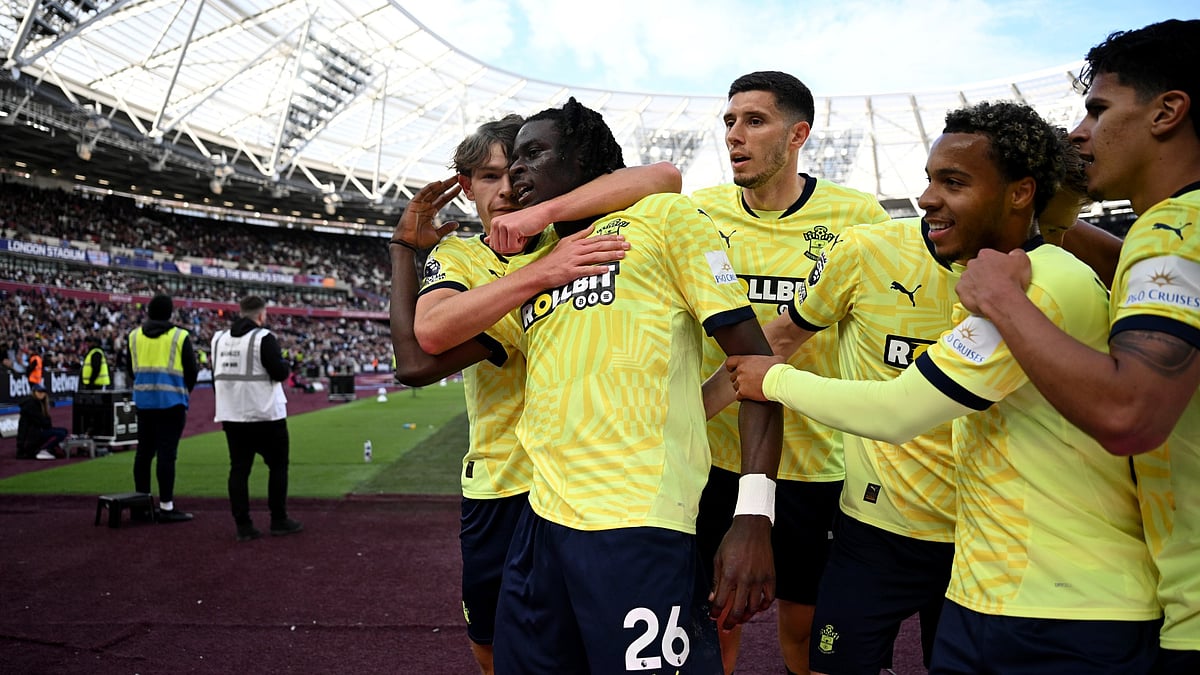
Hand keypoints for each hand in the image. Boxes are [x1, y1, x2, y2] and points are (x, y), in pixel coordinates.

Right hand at [393, 177, 461, 249]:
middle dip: (448, 185)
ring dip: (442, 184)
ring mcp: (419, 204)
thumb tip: (456, 224)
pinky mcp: (413, 203)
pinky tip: (439, 183)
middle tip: (458, 178)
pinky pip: (422, 193)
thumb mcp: (436, 234)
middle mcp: (425, 206)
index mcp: (431, 212)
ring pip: (433, 191)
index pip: (443, 200)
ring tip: (452, 179)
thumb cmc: (419, 240)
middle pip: (439, 193)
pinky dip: (430, 187)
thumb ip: (446, 228)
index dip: (451, 194)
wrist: (408, 243)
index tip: (460, 188)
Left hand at [486, 205, 551, 254]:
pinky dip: (521, 245)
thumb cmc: (528, 221)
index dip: (506, 246)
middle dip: (511, 247)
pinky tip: (524, 234)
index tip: (514, 237)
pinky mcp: (511, 229)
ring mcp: (503, 226)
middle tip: (519, 236)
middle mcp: (496, 223)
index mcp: (494, 223)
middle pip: (498, 249)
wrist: (541, 213)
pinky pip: (513, 248)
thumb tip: (486, 241)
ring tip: (522, 234)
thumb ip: (498, 235)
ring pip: (505, 249)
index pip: (493, 245)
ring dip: (516, 246)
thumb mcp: (510, 228)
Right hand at [528, 225, 629, 286]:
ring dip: (610, 256)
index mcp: (577, 243)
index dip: (610, 238)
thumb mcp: (565, 243)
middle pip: (599, 246)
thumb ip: (580, 235)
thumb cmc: (554, 259)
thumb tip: (592, 227)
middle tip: (627, 246)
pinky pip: (586, 270)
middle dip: (614, 245)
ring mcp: (574, 261)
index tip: (622, 238)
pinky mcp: (572, 272)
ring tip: (622, 256)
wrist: (540, 272)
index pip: (597, 239)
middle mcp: (577, 251)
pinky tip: (607, 269)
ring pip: (595, 257)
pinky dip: (597, 269)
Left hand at [709, 515, 774, 629]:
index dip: (715, 613)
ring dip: (746, 616)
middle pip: (737, 609)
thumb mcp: (718, 558)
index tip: (714, 617)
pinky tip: (757, 607)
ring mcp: (759, 579)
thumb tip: (712, 598)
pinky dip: (763, 606)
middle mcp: (745, 579)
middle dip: (730, 622)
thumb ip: (716, 580)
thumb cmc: (733, 541)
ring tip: (740, 619)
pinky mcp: (770, 577)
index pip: (720, 602)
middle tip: (727, 627)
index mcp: (729, 574)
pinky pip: (769, 598)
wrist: (752, 528)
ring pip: (754, 607)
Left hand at [725, 355, 785, 401]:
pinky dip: (742, 397)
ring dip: (740, 388)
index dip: (731, 367)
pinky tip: (748, 397)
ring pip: (735, 387)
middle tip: (747, 382)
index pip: (729, 362)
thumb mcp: (774, 358)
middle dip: (738, 379)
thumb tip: (774, 360)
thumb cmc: (778, 369)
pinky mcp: (743, 392)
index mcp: (744, 360)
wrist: (779, 381)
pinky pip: (738, 396)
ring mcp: (740, 382)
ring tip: (750, 390)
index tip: (733, 370)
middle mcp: (740, 370)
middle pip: (732, 376)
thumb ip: (768, 359)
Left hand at [957, 248, 1031, 316]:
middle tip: (995, 283)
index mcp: (986, 254)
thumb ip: (1017, 253)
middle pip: (977, 267)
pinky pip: (964, 292)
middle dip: (984, 274)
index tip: (1000, 271)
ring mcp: (965, 278)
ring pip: (969, 280)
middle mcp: (972, 264)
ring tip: (989, 293)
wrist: (1002, 300)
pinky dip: (970, 296)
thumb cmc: (1011, 281)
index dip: (995, 265)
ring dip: (976, 285)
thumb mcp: (1022, 261)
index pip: (988, 256)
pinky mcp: (961, 291)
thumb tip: (1015, 253)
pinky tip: (981, 299)